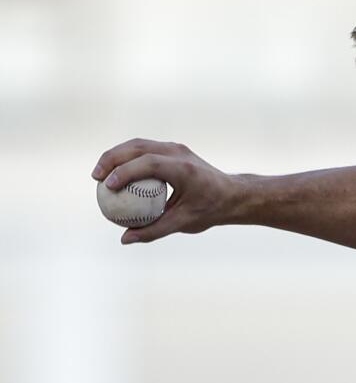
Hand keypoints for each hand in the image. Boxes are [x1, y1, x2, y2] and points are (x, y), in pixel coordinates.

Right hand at [91, 139, 241, 243]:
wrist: (232, 195)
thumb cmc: (210, 210)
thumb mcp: (183, 223)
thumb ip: (153, 231)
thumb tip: (124, 239)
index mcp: (184, 169)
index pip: (149, 163)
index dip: (125, 171)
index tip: (108, 186)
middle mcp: (179, 153)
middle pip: (138, 147)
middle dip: (112, 159)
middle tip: (96, 178)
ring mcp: (176, 148)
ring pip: (138, 144)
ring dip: (116, 155)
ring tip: (100, 174)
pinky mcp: (173, 149)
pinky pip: (144, 149)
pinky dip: (127, 157)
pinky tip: (114, 173)